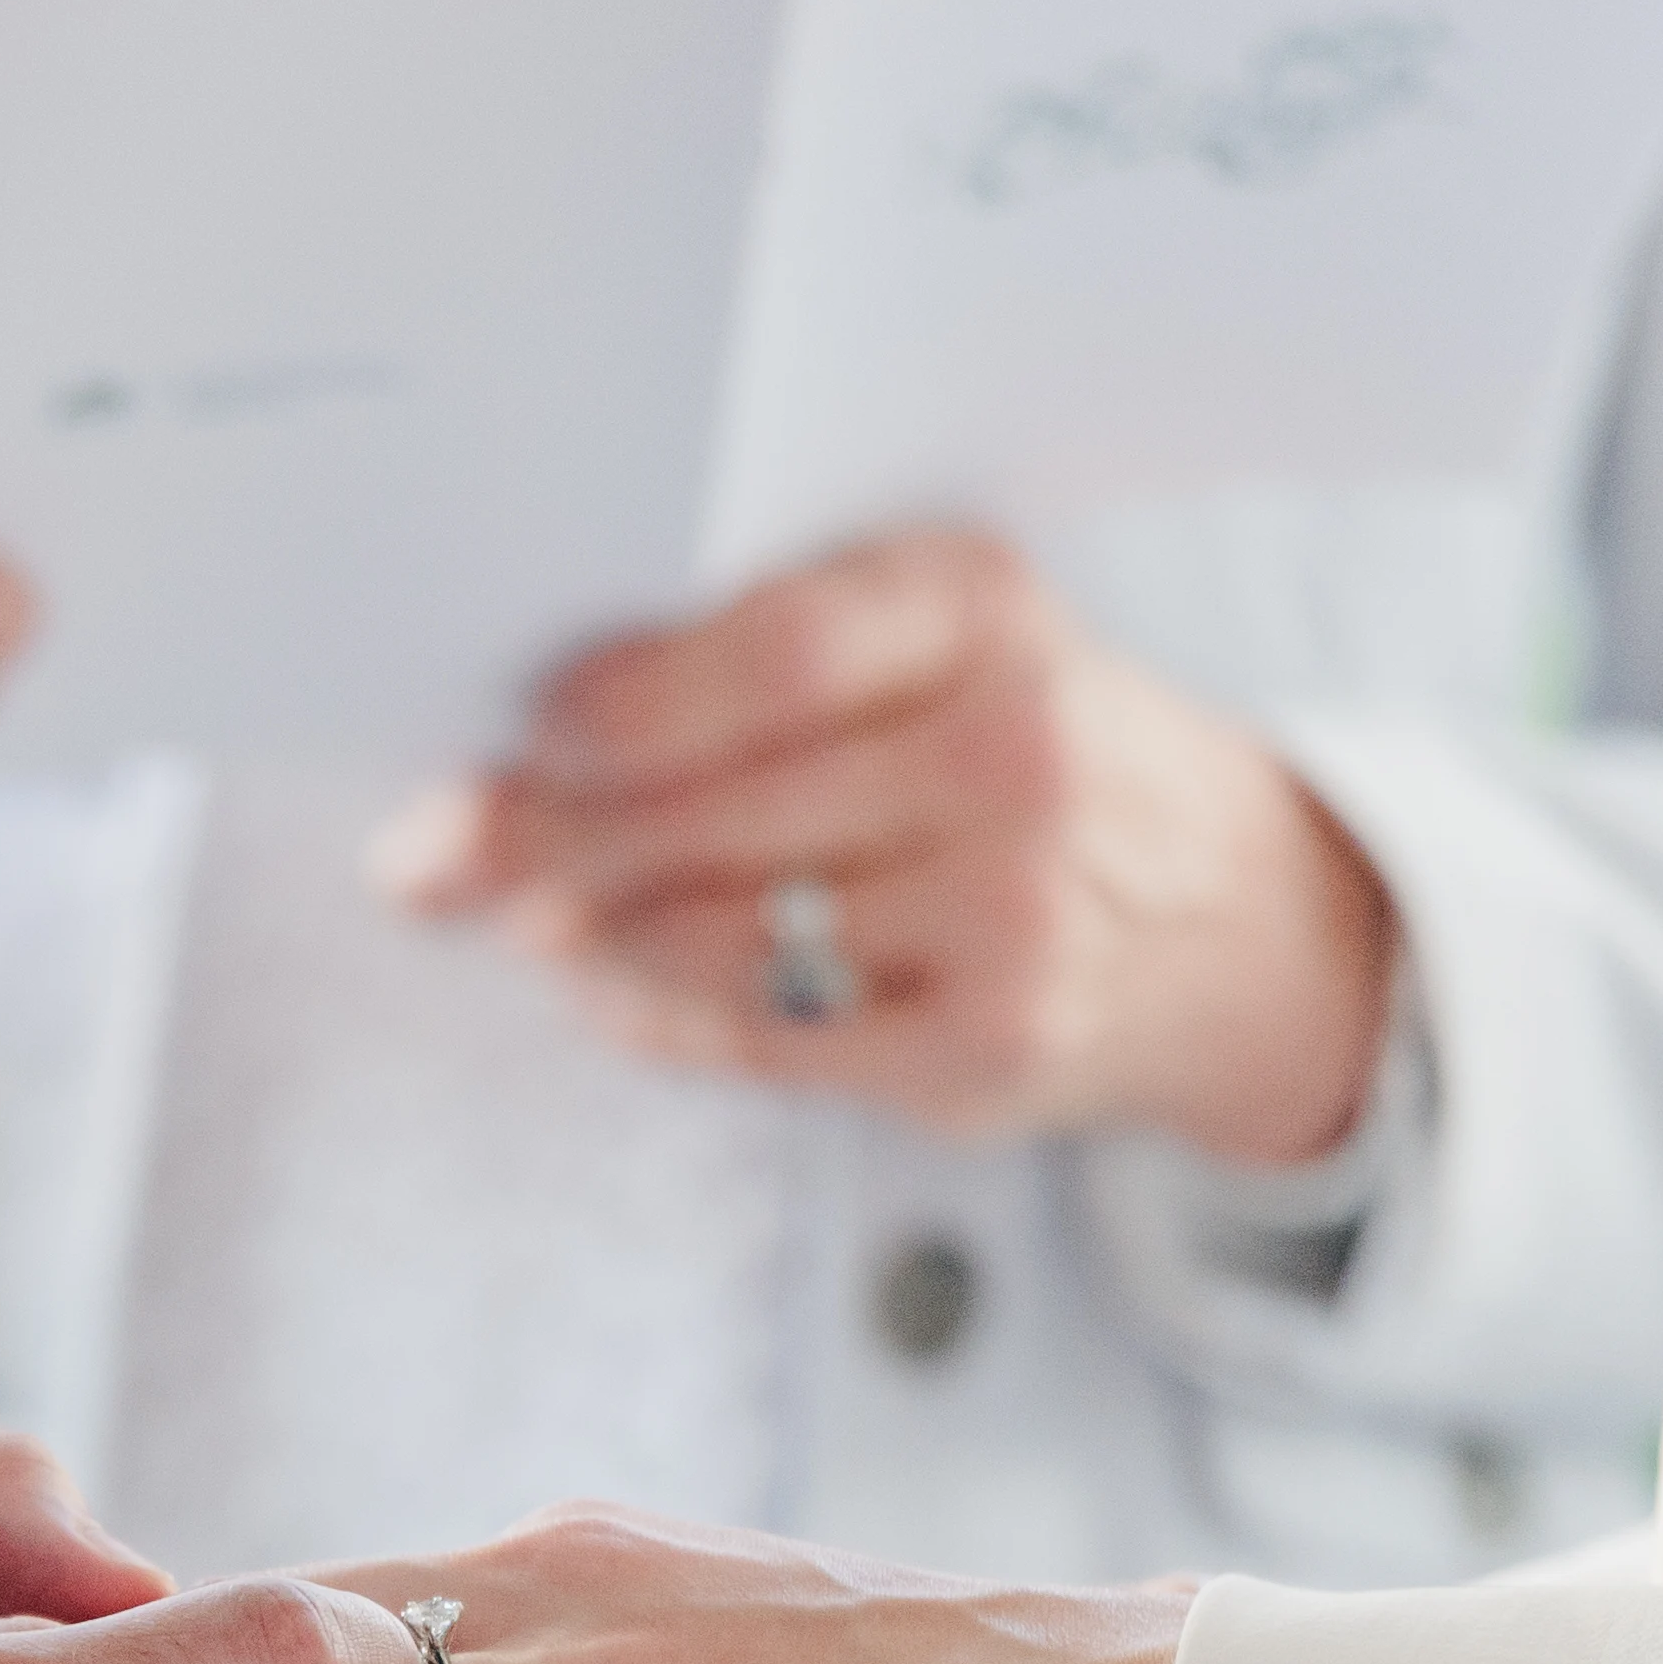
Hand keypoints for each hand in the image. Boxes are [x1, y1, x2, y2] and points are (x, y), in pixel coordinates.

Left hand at [373, 529, 1393, 1167]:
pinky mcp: (981, 1051)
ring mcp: (1005, 916)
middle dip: (537, 837)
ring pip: (716, 936)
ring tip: (514, 914)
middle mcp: (1011, 757)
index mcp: (984, 612)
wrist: (1238, 915)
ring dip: (582, 932)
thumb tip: (523, 734)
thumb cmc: (1031, 753)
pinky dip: (658, 1014)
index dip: (621, 703)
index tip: (521, 728)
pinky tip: (610, 983)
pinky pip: (758, 1041)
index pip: (773, 654)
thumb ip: (765, 661)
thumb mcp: (946, 645)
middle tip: (424, 853)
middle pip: (710, 809)